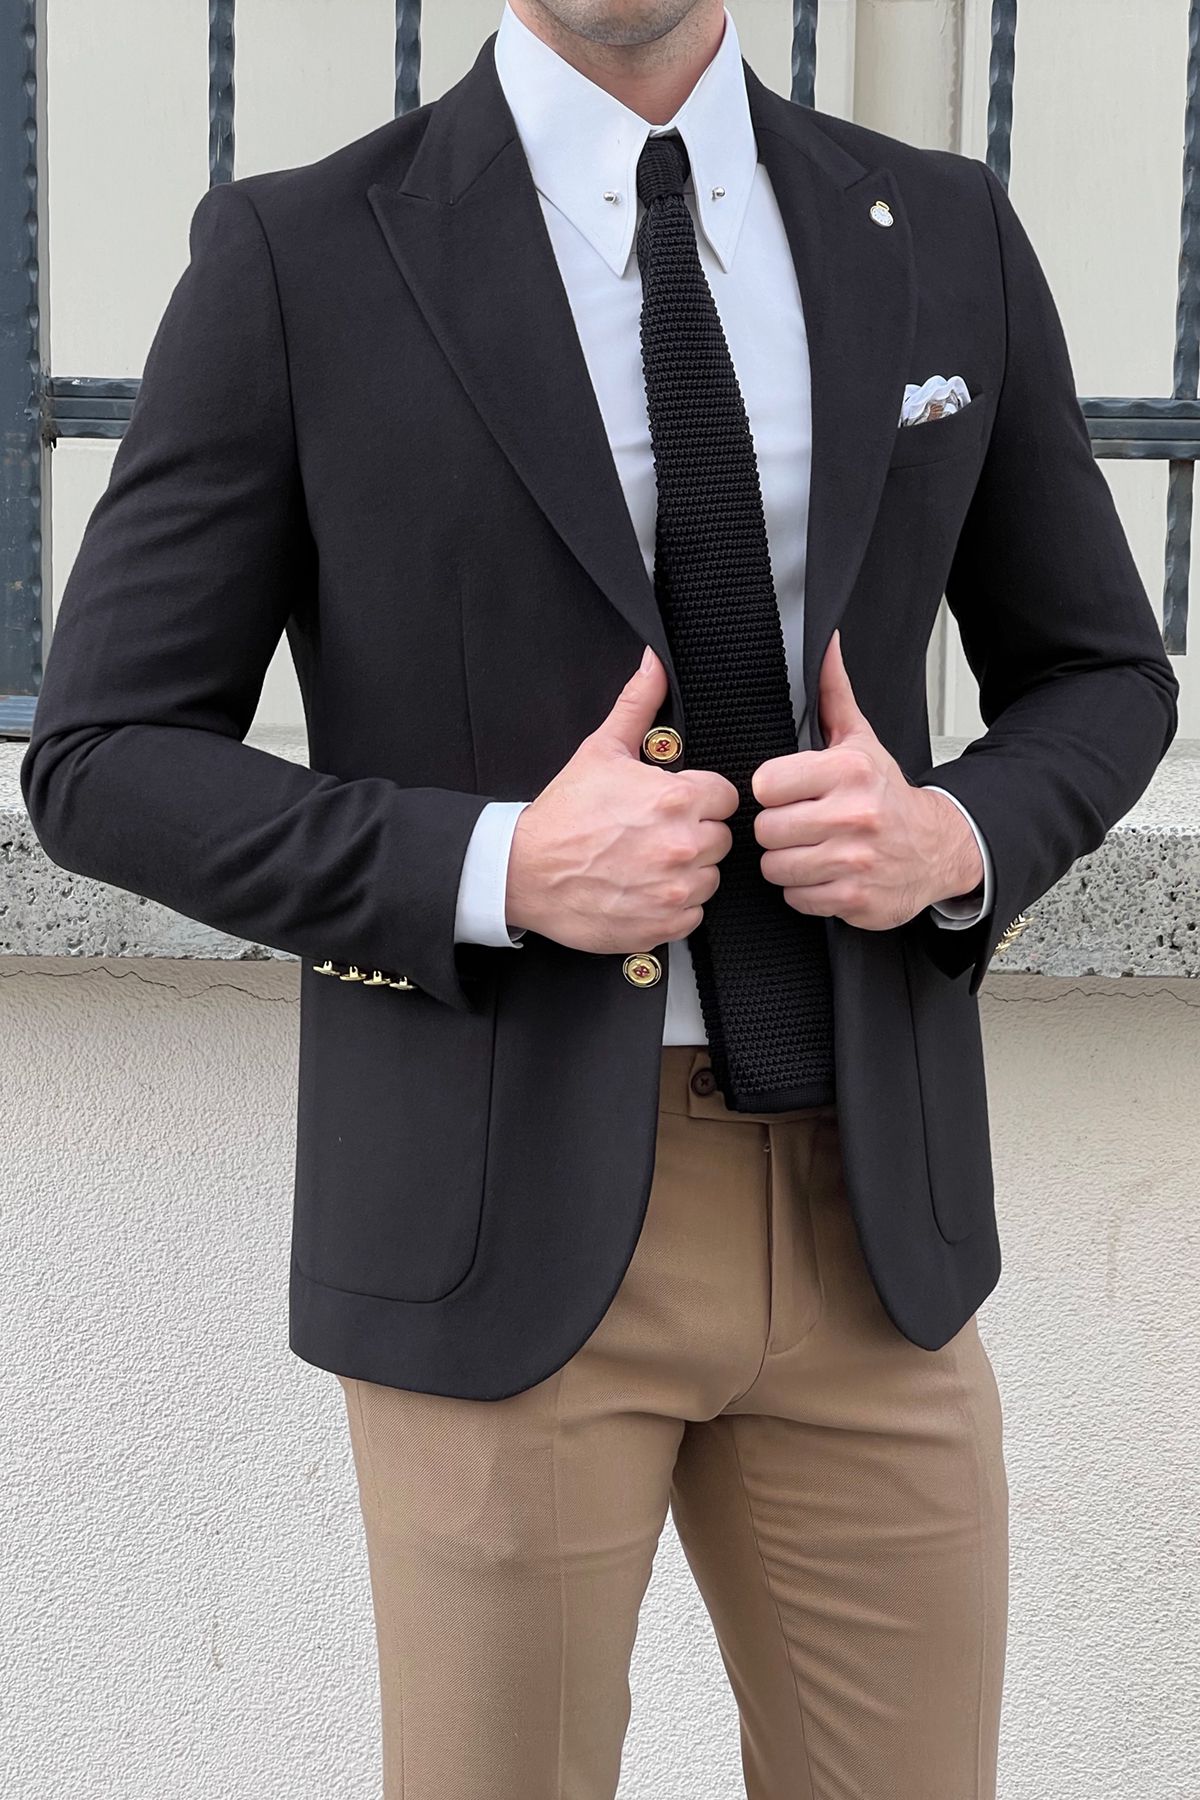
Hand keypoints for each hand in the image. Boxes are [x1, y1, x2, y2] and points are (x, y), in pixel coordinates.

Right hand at [506, 647, 739, 951]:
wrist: (524, 871)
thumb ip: (638, 705)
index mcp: (676, 799)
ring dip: (686, 873)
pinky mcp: (663, 924)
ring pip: (709, 879)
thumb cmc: (562, 815)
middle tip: (653, 835)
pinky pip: (692, 916)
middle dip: (693, 836)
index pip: (725, 798)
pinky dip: (672, 907)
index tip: (673, 807)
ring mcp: (674, 890)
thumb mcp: (600, 750)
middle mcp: (681, 846)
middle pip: (720, 839)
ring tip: (645, 863)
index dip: (699, 800)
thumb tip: (653, 665)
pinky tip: (642, 890)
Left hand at [751, 630, 983, 930]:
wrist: (939, 847)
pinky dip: (805, 891)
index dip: (771, 792)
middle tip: (801, 825)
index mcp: (847, 771)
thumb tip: (826, 644)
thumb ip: (834, 696)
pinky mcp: (855, 898)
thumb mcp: (862, 742)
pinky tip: (826, 873)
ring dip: (787, 863)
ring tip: (812, 849)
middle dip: (778, 830)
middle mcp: (852, 815)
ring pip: (776, 868)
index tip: (787, 794)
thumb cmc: (888, 795)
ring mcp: (854, 860)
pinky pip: (796, 898)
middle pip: (766, 830)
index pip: (766, 784)